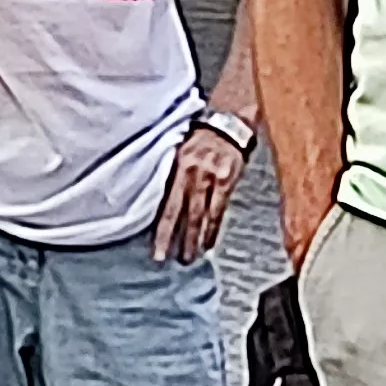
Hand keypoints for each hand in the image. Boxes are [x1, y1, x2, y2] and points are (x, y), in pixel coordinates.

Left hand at [151, 122, 247, 264]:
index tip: (156, 249)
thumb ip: (171, 176)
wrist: (228, 124)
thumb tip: (158, 203)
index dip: (162, 229)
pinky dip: (213, 228)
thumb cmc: (199, 139)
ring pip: (202, 215)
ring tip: (189, 257)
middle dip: (175, 239)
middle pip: (183, 213)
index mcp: (177, 167)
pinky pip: (220, 210)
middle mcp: (193, 174)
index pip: (167, 205)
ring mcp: (212, 178)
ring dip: (196, 239)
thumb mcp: (179, 152)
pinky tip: (209, 243)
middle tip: (168, 260)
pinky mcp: (228, 181)